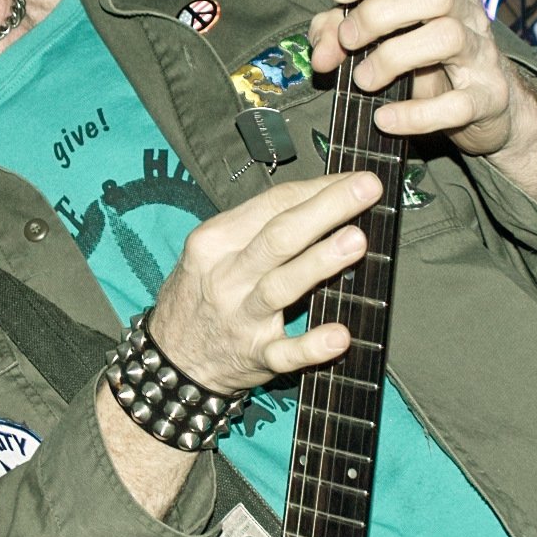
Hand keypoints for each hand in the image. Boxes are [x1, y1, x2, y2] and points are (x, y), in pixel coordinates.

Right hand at [145, 171, 381, 394]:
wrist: (169, 358)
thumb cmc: (201, 294)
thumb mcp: (213, 251)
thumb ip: (259, 228)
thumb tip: (322, 199)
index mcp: (216, 241)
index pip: (273, 205)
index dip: (318, 188)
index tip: (354, 177)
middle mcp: (227, 276)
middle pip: (279, 236)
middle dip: (326, 209)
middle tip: (366, 189)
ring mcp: (241, 318)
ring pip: (281, 286)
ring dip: (319, 262)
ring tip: (356, 240)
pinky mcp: (255, 356)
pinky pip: (285, 352)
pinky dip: (311, 346)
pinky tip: (339, 336)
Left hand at [309, 0, 533, 157]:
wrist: (489, 107)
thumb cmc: (428, 59)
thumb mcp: (383, 35)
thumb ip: (341, 32)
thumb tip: (321, 54)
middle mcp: (469, 8)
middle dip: (378, 15)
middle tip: (349, 40)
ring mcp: (483, 52)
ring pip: (447, 36)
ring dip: (392, 58)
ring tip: (363, 79)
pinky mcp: (489, 97)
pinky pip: (457, 104)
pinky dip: (415, 115)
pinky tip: (385, 118)